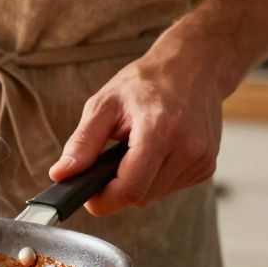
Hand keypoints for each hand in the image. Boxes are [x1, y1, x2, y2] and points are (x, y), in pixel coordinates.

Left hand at [47, 36, 227, 215]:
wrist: (193, 67)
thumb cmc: (146, 82)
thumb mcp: (104, 104)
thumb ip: (82, 143)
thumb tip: (60, 175)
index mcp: (160, 131)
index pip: (130, 189)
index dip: (104, 199)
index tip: (88, 194)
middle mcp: (187, 149)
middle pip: (141, 197)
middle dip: (118, 188)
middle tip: (108, 162)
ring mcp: (201, 160)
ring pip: (155, 196)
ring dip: (138, 182)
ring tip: (134, 149)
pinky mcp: (207, 166)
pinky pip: (170, 188)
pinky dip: (155, 177)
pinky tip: (155, 152)